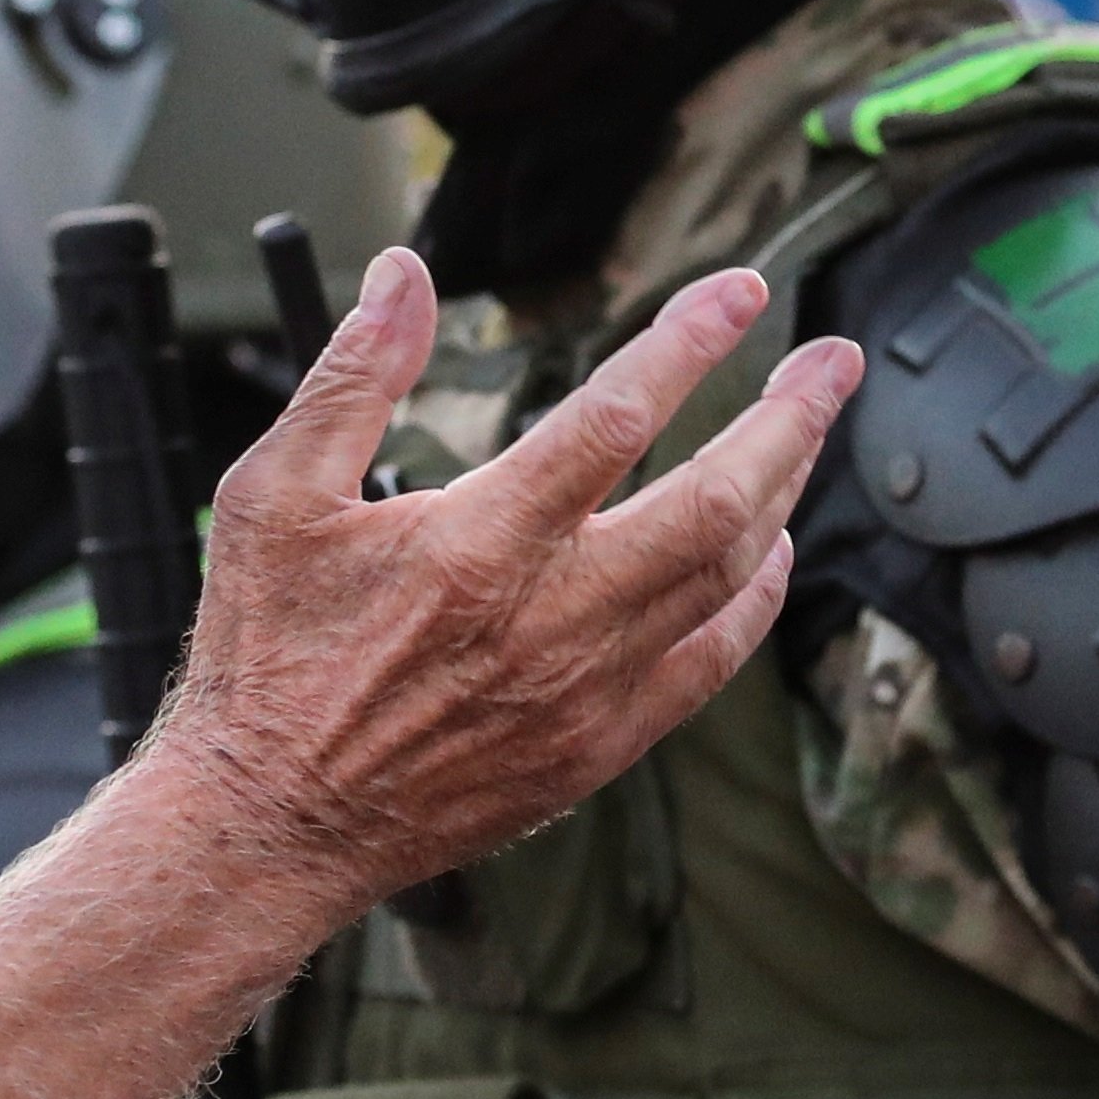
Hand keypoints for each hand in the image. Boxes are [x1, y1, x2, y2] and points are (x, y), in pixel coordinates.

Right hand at [146, 247, 856, 914]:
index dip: (687, 342)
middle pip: (718, 502)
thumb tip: (404, 276)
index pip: (615, 418)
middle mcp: (551, 619)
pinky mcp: (600, 745)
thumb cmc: (266, 655)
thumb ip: (354, 376)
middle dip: (790, 420)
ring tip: (806, 430)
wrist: (273, 822)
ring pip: (730, 580)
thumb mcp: (273, 495)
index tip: (737, 288)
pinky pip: (713, 662)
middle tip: (831, 360)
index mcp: (476, 545)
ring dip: (784, 495)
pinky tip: (770, 551)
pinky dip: (757, 599)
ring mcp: (588, 690)